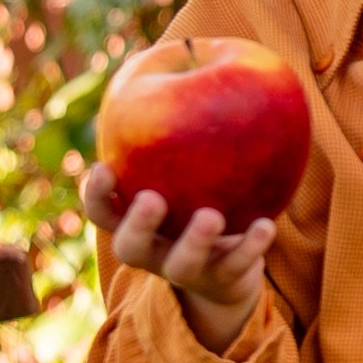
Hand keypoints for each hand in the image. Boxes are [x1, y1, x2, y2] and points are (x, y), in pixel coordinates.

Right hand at [83, 160, 274, 354]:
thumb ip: (173, 161)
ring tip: (211, 216)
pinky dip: (252, 247)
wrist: (228, 275)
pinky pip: (236, 266)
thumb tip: (178, 81)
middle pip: (132, 249)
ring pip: (184, 265)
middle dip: (138, 226)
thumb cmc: (195, 216)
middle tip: (151, 199)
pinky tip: (266, 225)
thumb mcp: (179, 192)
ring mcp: (188, 273)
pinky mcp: (224, 281)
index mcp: (137, 231)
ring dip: (195, 241)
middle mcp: (155, 255)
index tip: (104, 167)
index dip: (96, 196)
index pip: (103, 214)